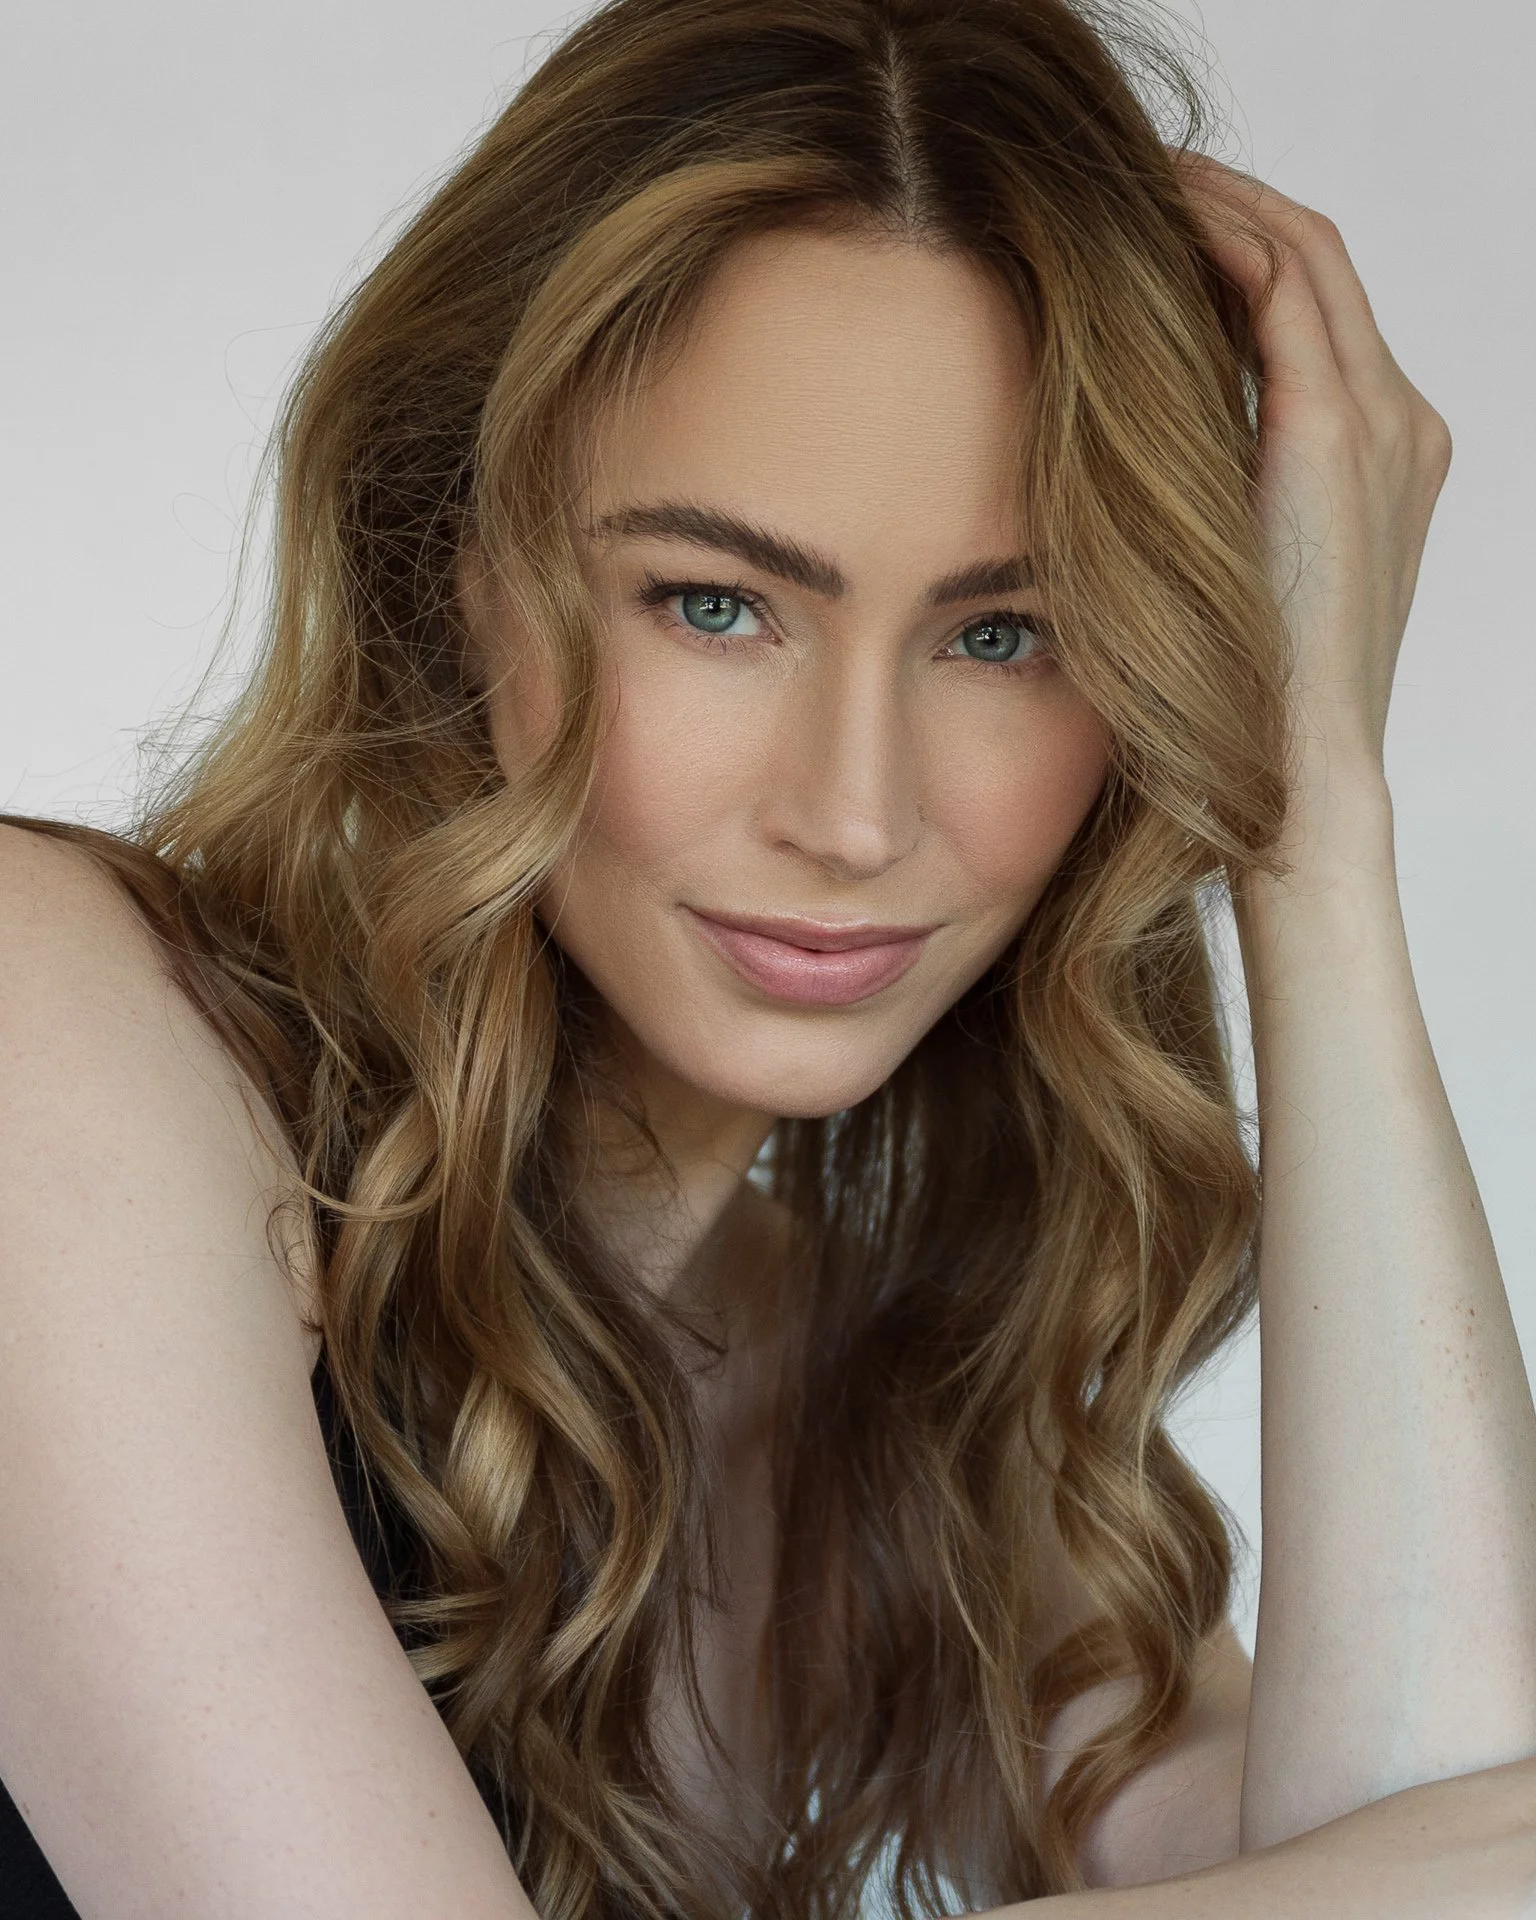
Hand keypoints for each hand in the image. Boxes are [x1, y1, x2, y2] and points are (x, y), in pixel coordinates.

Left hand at [1174, 154, 1452, 835]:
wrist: (1300, 779)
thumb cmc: (1246, 709)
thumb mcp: (1227, 585)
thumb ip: (1205, 510)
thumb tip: (1112, 471)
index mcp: (1380, 461)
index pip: (1311, 311)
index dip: (1233, 253)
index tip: (1147, 236)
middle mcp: (1400, 425)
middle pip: (1314, 263)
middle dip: (1224, 206)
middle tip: (1132, 179)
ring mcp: (1383, 423)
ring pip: (1302, 254)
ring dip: (1217, 203)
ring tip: (1131, 180)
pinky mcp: (1338, 433)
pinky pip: (1282, 286)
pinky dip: (1218, 239)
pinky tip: (1146, 222)